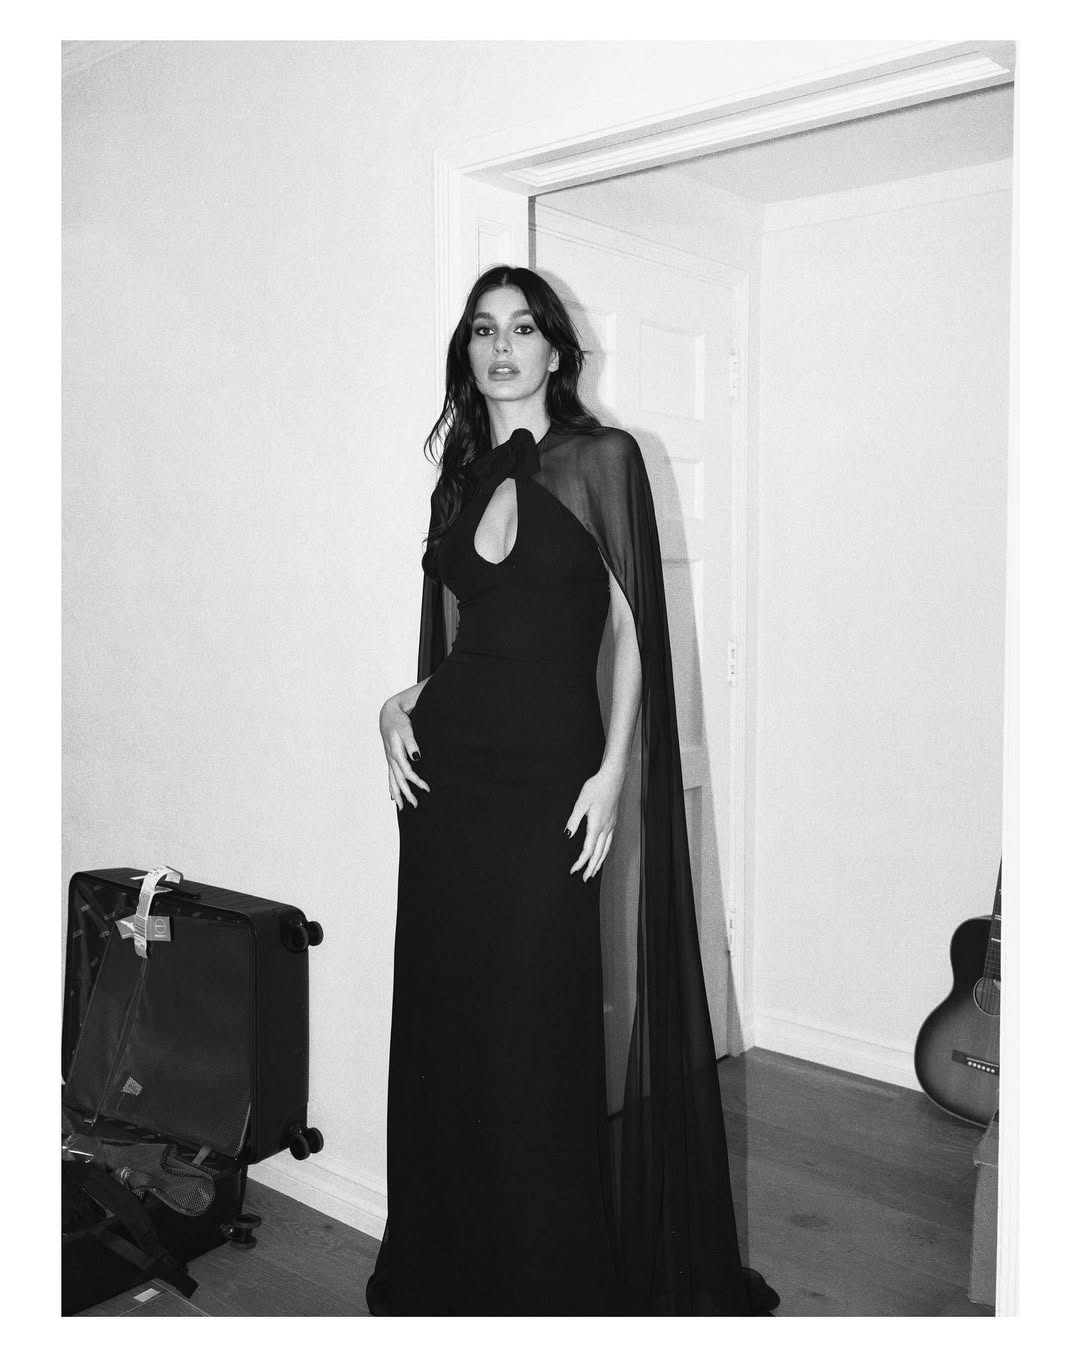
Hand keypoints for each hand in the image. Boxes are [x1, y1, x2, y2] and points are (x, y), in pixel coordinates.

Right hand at [380, 694, 429, 809]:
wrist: (388, 712)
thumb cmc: (398, 719)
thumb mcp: (406, 728)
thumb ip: (411, 742)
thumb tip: (417, 758)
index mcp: (395, 752)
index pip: (407, 772)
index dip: (417, 782)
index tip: (427, 789)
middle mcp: (391, 757)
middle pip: (398, 780)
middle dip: (406, 794)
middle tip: (415, 805)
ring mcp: (389, 758)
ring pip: (392, 780)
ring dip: (397, 794)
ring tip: (402, 807)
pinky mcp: (389, 757)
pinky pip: (390, 776)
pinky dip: (391, 786)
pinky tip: (392, 796)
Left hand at [564, 765, 622, 881]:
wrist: (613, 778)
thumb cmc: (595, 788)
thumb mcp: (580, 803)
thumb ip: (573, 820)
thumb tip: (567, 836)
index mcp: (596, 825)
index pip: (588, 850)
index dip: (580, 862)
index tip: (573, 870)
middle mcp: (606, 828)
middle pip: (598, 854)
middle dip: (591, 868)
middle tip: (585, 879)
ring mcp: (611, 826)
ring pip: (606, 849)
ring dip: (599, 862)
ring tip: (594, 872)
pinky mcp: (613, 822)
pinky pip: (609, 842)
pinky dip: (605, 852)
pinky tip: (602, 854)